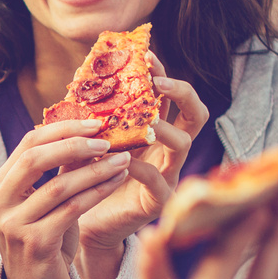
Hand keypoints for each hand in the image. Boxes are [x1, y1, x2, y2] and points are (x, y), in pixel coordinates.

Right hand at [0, 117, 131, 278]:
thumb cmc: (46, 240)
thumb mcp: (48, 202)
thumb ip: (59, 171)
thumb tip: (87, 132)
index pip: (28, 144)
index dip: (63, 129)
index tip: (95, 122)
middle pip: (36, 158)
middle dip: (75, 144)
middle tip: (107, 140)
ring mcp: (13, 225)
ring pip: (58, 186)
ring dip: (95, 170)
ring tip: (122, 160)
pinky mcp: (34, 244)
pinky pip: (71, 210)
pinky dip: (97, 192)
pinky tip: (115, 182)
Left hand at [77, 53, 209, 253]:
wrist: (85, 223)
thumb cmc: (88, 179)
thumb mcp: (88, 142)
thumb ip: (91, 118)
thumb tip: (82, 83)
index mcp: (155, 130)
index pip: (170, 96)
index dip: (163, 73)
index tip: (146, 55)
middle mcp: (167, 150)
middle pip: (196, 113)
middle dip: (182, 92)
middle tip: (159, 82)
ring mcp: (168, 174)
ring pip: (184, 143)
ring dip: (163, 128)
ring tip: (144, 123)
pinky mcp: (158, 201)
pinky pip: (159, 181)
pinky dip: (141, 168)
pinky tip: (122, 162)